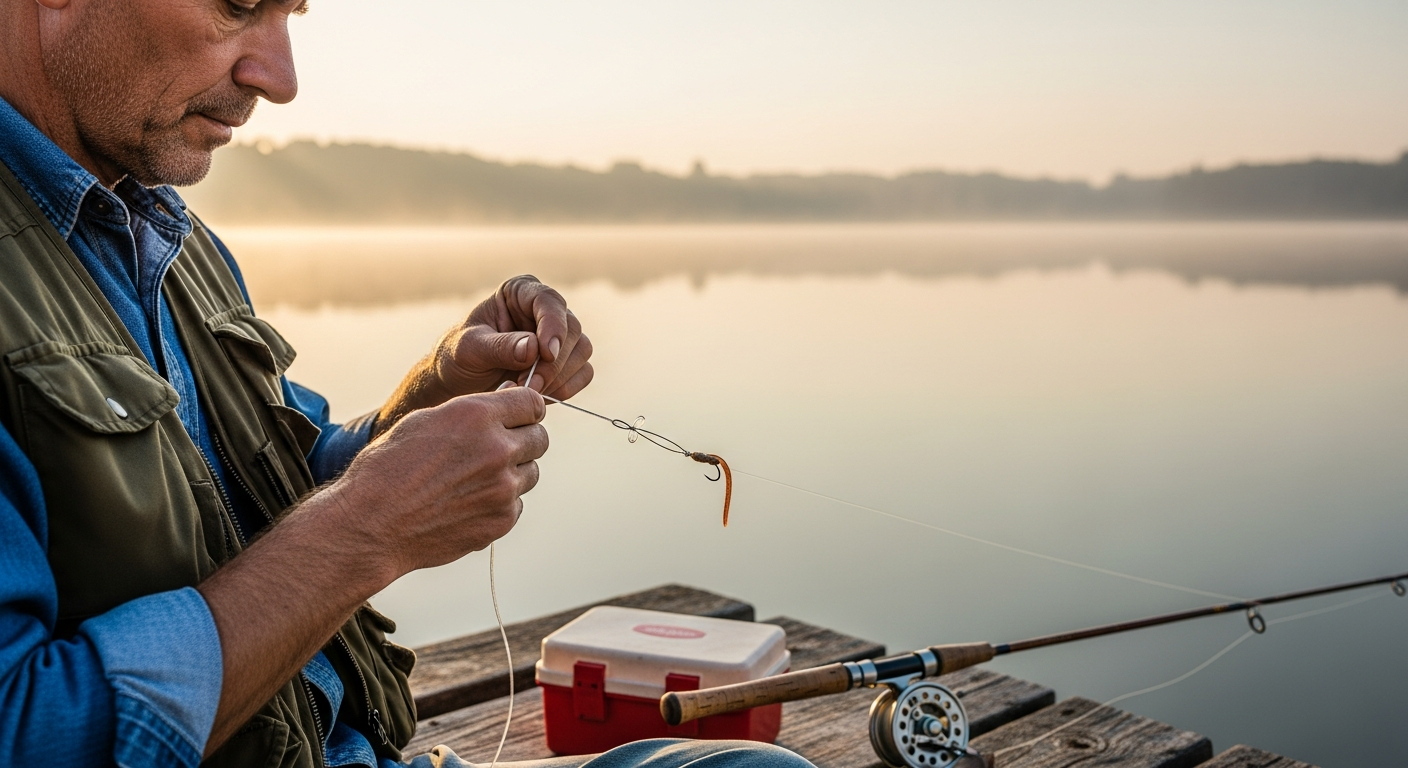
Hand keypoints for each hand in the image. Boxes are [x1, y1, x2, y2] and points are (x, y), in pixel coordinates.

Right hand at [196, 385, 546, 755]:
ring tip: (474, 480)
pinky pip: (516, 504)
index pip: (532, 403)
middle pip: (540, 438)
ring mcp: (504, 488)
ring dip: (512, 473)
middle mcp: (498, 449)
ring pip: (530, 473)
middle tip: (498, 448)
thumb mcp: (425, 421)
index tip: (519, 416)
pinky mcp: (502, 520)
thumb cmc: (388, 469)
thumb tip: (503, 405)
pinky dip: (501, 503)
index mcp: (478, 415)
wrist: (370, 524)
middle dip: (523, 439)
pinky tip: (468, 503)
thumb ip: (471, 413)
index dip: (525, 409)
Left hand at [437, 275, 593, 398]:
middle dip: (553, 363)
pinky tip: (541, 396)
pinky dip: (567, 388)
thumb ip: (499, 347)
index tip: (546, 354)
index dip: (553, 326)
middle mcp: (544, 309)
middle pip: (572, 329)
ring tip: (528, 391)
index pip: (548, 301)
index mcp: (519, 292)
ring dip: (560, 377)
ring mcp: (559, 335)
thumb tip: (533, 348)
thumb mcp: (469, 350)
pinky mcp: (566, 361)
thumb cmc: (458, 357)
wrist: (459, 382)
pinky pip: (584, 372)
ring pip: (582, 351)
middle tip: (529, 386)